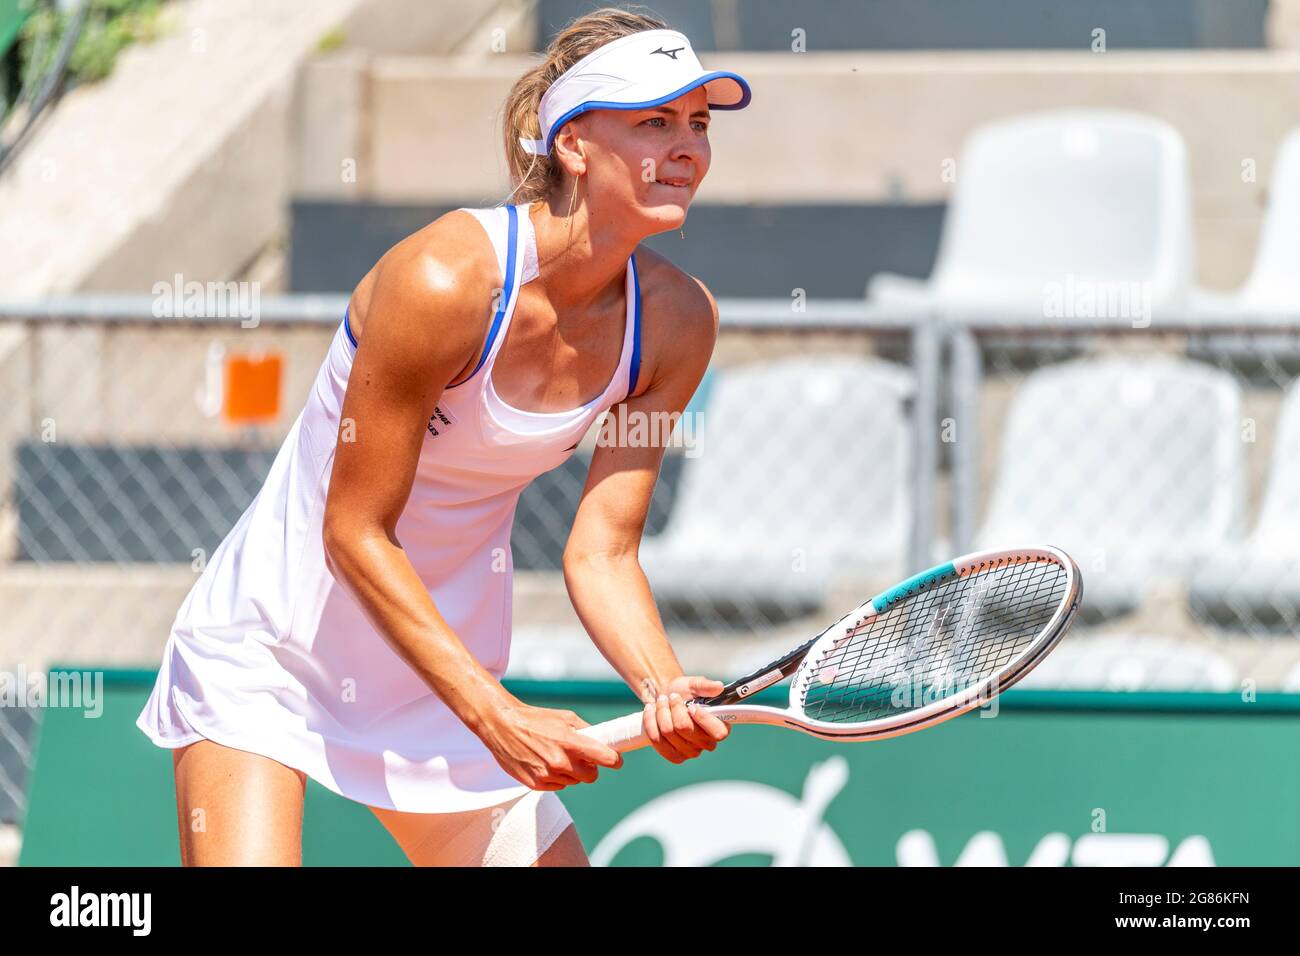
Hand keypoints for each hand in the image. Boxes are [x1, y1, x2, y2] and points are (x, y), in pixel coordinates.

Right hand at [478, 699, 622, 790]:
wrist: (502, 726)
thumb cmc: (534, 719)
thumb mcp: (565, 717)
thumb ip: (586, 730)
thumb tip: (602, 739)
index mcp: (570, 742)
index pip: (606, 758)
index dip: (614, 760)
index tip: (616, 760)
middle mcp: (560, 762)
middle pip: (591, 776)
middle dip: (590, 767)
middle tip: (582, 757)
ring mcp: (547, 775)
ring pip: (574, 782)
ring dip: (571, 772)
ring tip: (556, 755)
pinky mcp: (535, 784)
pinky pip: (557, 786)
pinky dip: (556, 777)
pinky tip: (545, 762)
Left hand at [640, 675, 729, 763]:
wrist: (666, 700)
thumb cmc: (685, 693)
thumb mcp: (695, 685)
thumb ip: (706, 686)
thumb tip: (719, 687)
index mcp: (720, 727)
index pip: (718, 732)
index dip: (703, 719)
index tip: (691, 706)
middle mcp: (708, 743)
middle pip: (685, 728)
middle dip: (674, 708)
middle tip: (671, 696)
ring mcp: (691, 752)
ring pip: (668, 732)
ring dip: (661, 712)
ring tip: (661, 701)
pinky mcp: (675, 757)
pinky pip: (657, 740)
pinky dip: (650, 722)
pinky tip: (651, 711)